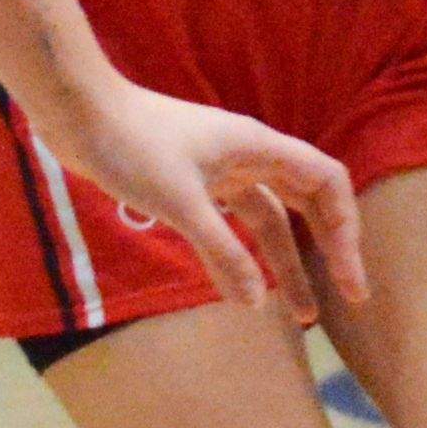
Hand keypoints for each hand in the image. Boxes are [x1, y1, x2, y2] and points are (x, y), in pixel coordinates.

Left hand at [61, 78, 369, 325]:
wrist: (78, 113)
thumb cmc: (131, 146)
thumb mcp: (180, 204)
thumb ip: (222, 252)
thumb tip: (259, 303)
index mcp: (258, 147)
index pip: (327, 184)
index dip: (346, 230)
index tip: (348, 278)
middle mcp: (248, 156)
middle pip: (306, 205)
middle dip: (327, 252)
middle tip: (342, 301)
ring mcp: (221, 170)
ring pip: (269, 220)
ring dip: (286, 263)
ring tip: (302, 314)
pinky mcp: (193, 183)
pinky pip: (230, 225)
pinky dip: (240, 257)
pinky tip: (243, 294)